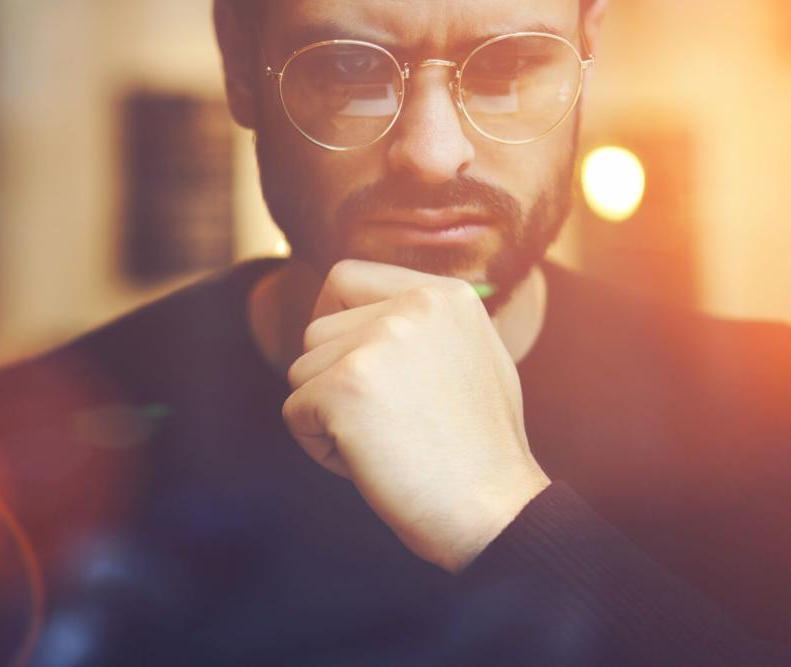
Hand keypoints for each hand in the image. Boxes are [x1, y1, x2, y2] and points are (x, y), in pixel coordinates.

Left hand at [283, 259, 550, 572]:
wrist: (495, 513)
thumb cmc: (483, 452)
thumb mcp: (472, 359)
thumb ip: (423, 327)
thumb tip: (365, 315)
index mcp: (445, 294)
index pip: (346, 277)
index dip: (332, 318)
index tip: (346, 362)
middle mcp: (413, 305)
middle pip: (317, 330)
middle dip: (332, 381)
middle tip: (383, 426)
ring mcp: (377, 343)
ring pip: (302, 371)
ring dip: (327, 415)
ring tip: (383, 445)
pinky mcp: (345, 387)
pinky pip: (295, 412)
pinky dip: (320, 447)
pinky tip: (370, 464)